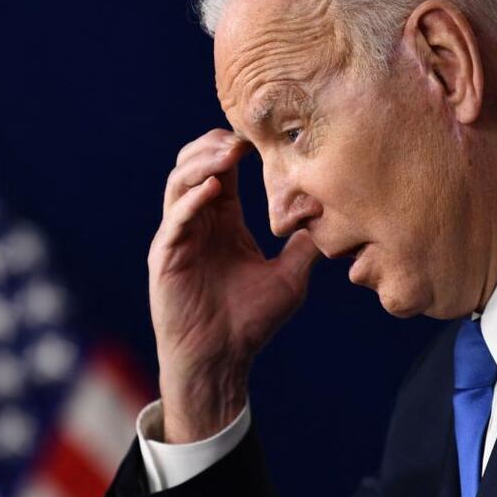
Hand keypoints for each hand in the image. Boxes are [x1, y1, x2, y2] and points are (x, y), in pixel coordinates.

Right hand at [147, 128, 320, 441]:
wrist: (224, 358)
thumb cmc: (252, 321)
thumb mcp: (290, 277)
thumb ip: (305, 245)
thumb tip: (330, 219)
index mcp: (224, 221)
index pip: (223, 170)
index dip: (236, 148)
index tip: (262, 138)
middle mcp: (198, 221)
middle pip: (195, 165)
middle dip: (214, 146)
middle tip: (242, 141)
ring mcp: (179, 236)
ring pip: (180, 183)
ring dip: (202, 164)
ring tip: (228, 154)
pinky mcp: (166, 255)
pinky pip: (175, 219)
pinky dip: (192, 200)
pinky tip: (214, 190)